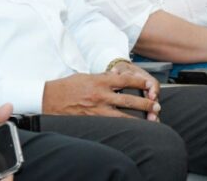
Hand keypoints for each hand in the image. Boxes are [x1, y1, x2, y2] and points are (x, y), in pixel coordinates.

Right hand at [42, 72, 160, 120]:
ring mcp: (97, 109)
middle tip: (157, 105)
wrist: (48, 98)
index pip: (124, 79)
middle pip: (129, 99)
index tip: (149, 84)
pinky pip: (112, 124)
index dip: (139, 82)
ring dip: (139, 118)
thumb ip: (102, 77)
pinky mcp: (93, 120)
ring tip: (151, 120)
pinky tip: (132, 129)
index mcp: (99, 81)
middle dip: (146, 103)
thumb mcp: (85, 76)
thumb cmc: (66, 86)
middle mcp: (100, 95)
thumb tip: (116, 76)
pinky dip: (124, 126)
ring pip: (123, 115)